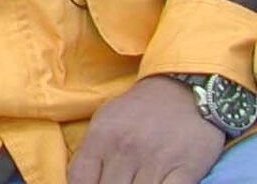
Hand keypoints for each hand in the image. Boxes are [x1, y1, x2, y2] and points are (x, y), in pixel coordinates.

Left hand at [68, 74, 222, 182]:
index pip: (80, 178)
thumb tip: (79, 181)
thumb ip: (91, 151)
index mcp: (101, 137)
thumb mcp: (105, 121)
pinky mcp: (186, 169)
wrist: (183, 92)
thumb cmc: (139, 110)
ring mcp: (156, 161)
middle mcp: (125, 149)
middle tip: (115, 183)